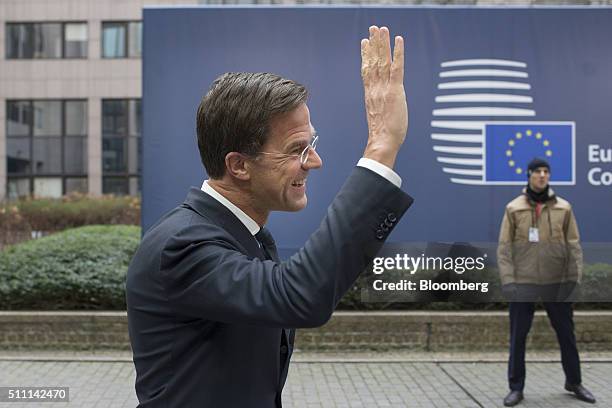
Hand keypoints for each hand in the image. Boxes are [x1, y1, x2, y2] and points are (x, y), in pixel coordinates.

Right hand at [361, 26, 407, 168]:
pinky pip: (397, 68)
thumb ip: (381, 106)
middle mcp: (375, 89)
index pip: (367, 70)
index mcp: (370, 94)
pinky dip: (398, 53)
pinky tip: (399, 40)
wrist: (382, 142)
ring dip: (382, 43)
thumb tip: (384, 106)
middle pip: (373, 61)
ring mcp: (384, 89)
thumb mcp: (379, 116)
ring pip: (383, 61)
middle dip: (373, 44)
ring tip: (381, 29)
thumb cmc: (383, 136)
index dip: (365, 55)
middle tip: (373, 28)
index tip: (364, 43)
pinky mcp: (395, 91)